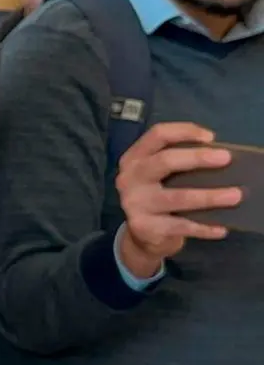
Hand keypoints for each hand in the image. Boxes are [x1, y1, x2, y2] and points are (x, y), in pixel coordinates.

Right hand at [116, 122, 241, 278]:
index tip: (211, 137)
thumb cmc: (157, 195)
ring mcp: (135, 203)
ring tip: (235, 196)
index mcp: (134, 158)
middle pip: (165, 161)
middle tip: (226, 159)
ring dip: (209, 196)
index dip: (184, 131)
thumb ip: (176, 162)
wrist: (141, 233)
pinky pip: (181, 225)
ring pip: (177, 197)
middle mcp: (129, 178)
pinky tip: (221, 228)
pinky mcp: (144, 226)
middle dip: (198, 158)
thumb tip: (216, 155)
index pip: (157, 135)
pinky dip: (204, 227)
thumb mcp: (157, 174)